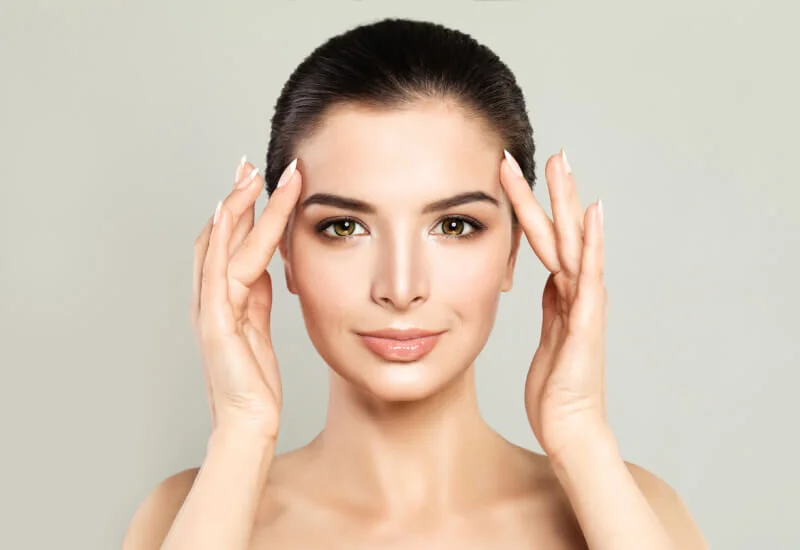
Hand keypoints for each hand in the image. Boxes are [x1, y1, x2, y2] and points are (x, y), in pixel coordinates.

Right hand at [190, 157, 300, 439]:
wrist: (249, 422)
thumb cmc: (254, 380)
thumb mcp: (260, 327)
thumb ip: (259, 296)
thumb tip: (268, 267)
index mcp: (224, 296)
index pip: (230, 241)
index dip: (242, 209)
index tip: (259, 178)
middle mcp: (211, 297)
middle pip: (219, 235)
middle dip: (236, 197)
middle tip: (251, 162)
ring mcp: (210, 309)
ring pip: (220, 247)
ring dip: (236, 208)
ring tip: (252, 175)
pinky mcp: (216, 324)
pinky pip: (217, 275)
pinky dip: (221, 241)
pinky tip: (229, 214)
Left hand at [500, 149, 606, 457]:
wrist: (570, 429)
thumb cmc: (557, 390)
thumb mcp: (548, 339)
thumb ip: (552, 308)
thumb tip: (546, 281)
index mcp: (564, 296)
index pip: (547, 242)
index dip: (535, 209)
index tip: (521, 178)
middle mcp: (579, 294)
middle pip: (566, 233)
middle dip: (557, 192)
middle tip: (553, 152)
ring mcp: (586, 305)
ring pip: (576, 244)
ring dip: (569, 204)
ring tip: (564, 166)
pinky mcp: (587, 323)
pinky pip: (588, 277)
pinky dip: (592, 245)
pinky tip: (592, 217)